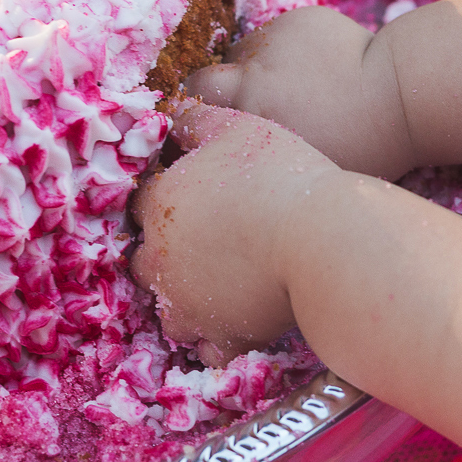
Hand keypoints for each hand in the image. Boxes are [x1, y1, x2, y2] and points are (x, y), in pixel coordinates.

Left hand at [130, 103, 338, 364]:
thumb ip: (194, 119)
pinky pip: (205, 348)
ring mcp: (185, 303)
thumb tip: (171, 113)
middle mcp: (158, 258)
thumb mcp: (237, 126)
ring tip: (223, 287)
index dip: (166, 200)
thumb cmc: (283, 176)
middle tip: (211, 245)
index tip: (197, 200)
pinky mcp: (219, 335)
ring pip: (168, 310)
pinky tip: (239, 319)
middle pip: (145, 261)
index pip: (139, 203)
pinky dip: (217, 338)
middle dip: (169, 255)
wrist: (322, 238)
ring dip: (187, 301)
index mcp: (159, 204)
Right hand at [186, 6, 415, 179]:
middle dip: (208, 94)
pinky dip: (285, 52)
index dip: (192, 123)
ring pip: (242, 55)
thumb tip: (228, 154)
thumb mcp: (302, 165)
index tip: (199, 131)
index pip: (190, 112)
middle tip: (232, 107)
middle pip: (202, 80)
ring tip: (287, 88)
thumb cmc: (359, 147)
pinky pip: (275, 36)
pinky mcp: (297, 21)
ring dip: (252, 70)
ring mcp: (274, 42)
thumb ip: (256, 154)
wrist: (401, 97)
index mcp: (251, 116)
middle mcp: (253, 76)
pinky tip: (313, 70)